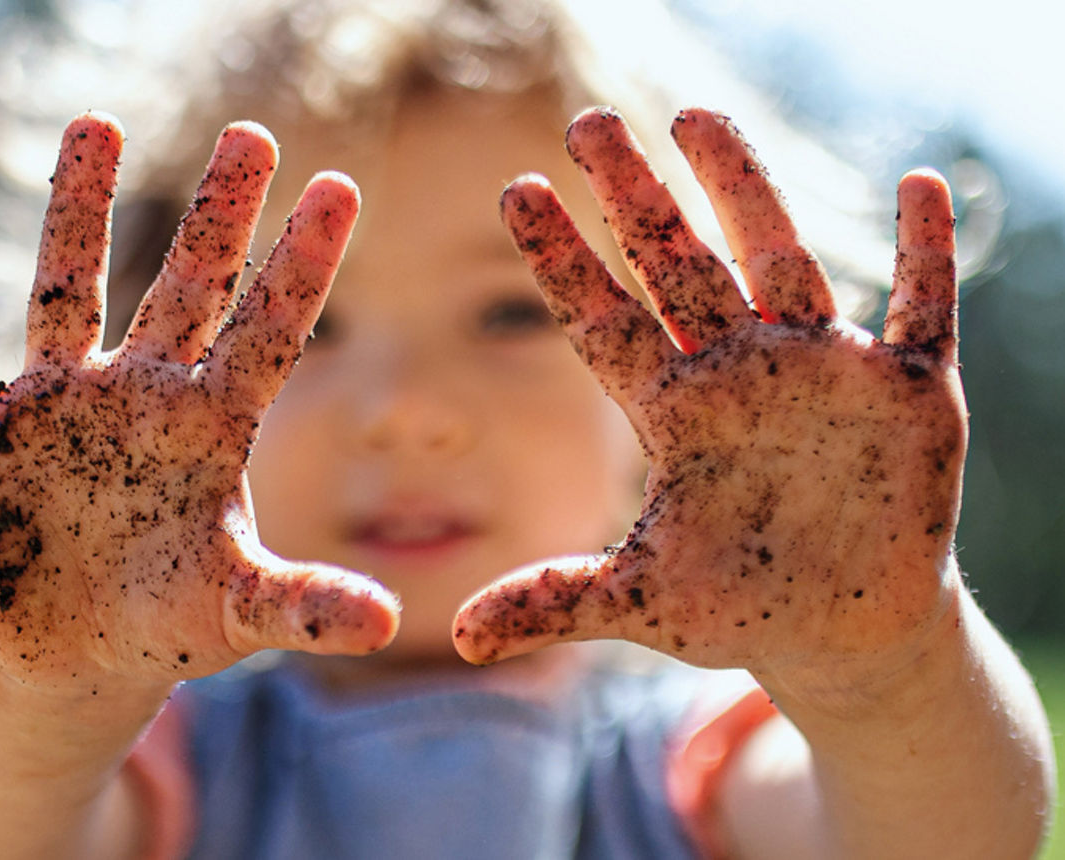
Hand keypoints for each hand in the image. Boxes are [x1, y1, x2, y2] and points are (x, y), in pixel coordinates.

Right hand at [0, 113, 396, 689]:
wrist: (77, 654)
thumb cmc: (169, 621)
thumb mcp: (238, 613)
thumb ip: (302, 606)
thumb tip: (388, 624)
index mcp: (210, 427)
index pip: (267, 333)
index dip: (300, 266)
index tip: (340, 188)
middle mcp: (140, 397)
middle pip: (185, 287)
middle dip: (217, 215)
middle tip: (253, 135)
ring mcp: (57, 410)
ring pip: (66, 294)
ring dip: (76, 213)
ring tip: (97, 123)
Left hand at [454, 108, 964, 681]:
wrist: (844, 624)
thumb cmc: (740, 604)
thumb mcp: (645, 604)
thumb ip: (556, 602)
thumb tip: (457, 639)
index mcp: (674, 410)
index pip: (605, 319)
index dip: (563, 260)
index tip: (518, 192)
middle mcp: (739, 370)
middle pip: (679, 264)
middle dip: (638, 196)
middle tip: (587, 122)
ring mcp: (822, 370)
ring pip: (779, 259)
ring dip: (745, 190)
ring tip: (698, 117)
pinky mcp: (909, 390)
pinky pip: (922, 307)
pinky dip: (927, 254)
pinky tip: (921, 188)